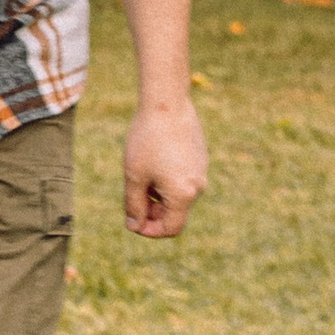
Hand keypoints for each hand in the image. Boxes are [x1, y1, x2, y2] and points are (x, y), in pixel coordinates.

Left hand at [122, 96, 206, 239]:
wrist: (166, 104)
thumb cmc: (147, 141)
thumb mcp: (134, 176)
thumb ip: (134, 205)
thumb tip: (135, 225)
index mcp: (184, 195)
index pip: (171, 228)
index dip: (150, 231)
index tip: (133, 221)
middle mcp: (198, 186)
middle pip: (175, 212)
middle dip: (153, 211)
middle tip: (133, 197)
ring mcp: (201, 170)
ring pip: (178, 195)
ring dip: (159, 195)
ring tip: (140, 174)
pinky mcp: (200, 157)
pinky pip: (183, 178)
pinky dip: (167, 179)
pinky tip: (152, 161)